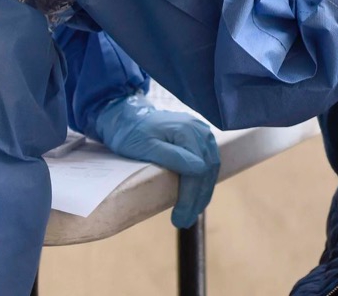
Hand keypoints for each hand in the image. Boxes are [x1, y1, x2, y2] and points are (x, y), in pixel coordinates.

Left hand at [94, 94, 220, 227]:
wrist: (126, 116)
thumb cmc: (131, 133)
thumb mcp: (146, 147)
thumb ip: (174, 156)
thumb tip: (199, 170)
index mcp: (188, 132)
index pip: (198, 171)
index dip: (190, 197)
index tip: (180, 218)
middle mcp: (200, 130)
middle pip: (207, 171)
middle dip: (197, 199)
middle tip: (184, 221)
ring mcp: (201, 133)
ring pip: (211, 168)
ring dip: (202, 193)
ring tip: (191, 213)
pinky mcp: (198, 137)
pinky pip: (207, 161)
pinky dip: (203, 181)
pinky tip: (196, 195)